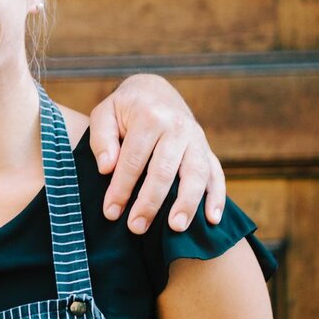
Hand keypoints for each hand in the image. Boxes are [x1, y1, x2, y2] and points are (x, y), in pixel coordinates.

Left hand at [88, 74, 225, 233]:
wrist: (154, 90)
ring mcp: (196, 139)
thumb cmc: (124, 108)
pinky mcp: (207, 150)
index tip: (111, 212)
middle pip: (164, 170)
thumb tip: (107, 168)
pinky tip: (213, 219)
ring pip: (195, 174)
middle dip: (150, 202)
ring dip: (187, 203)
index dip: (121, 188)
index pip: (133, 159)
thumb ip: (102, 139)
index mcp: (150, 116)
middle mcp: (177, 127)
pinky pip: (216, 174)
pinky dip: (217, 197)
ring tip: (176, 227)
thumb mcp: (104, 113)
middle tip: (136, 227)